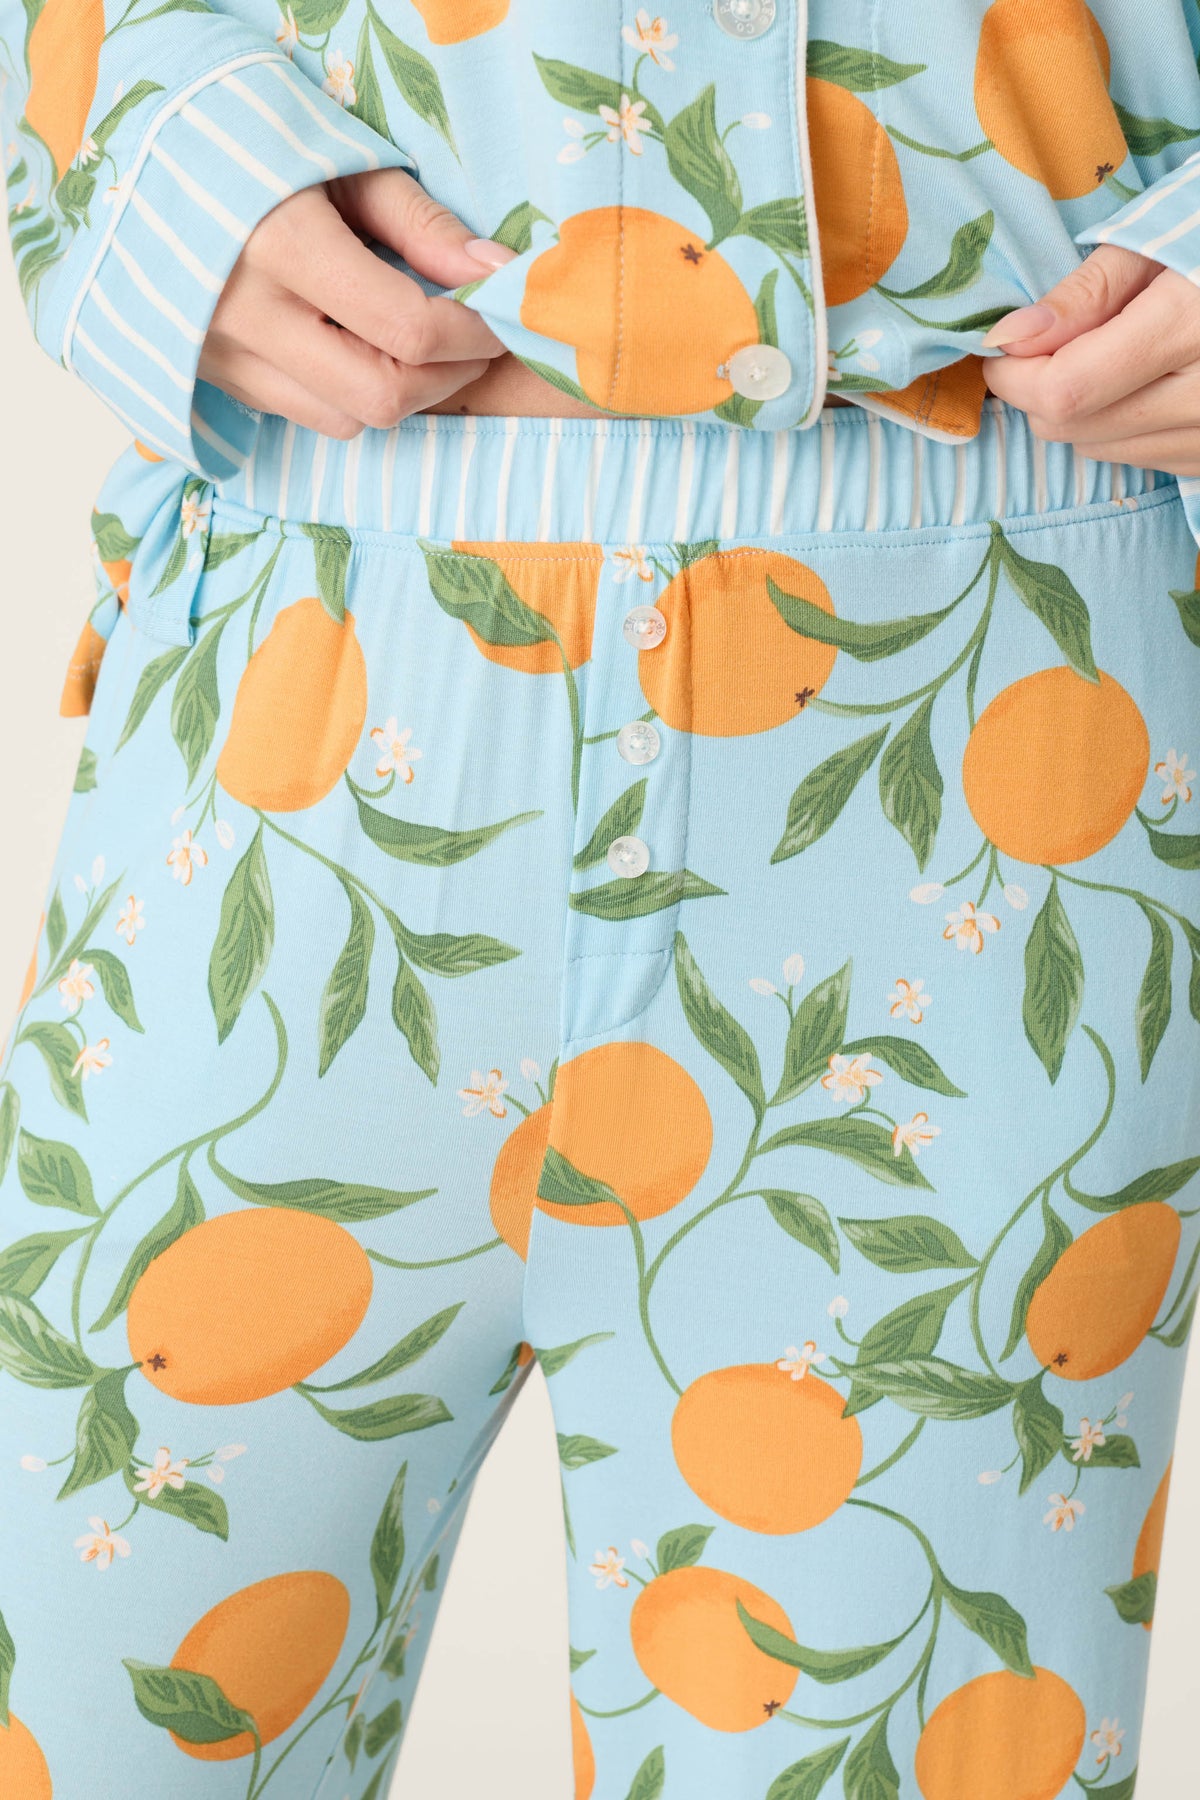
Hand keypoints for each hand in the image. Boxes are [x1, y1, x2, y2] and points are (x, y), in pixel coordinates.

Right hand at [199, 168, 513, 438]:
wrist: (142, 163)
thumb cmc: (254, 149)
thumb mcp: (343, 166)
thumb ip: (422, 225)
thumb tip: (494, 273)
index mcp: (282, 247)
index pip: (406, 329)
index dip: (472, 333)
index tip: (497, 314)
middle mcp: (247, 317)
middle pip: (381, 398)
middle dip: (446, 378)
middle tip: (472, 343)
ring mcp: (224, 358)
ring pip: (346, 420)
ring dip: (401, 393)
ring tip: (420, 346)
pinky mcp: (216, 378)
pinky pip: (306, 414)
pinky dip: (350, 394)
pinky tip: (358, 347)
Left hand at [980, 245, 1199, 475]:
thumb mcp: (1159, 240)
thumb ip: (1086, 294)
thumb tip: (1009, 338)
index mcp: (1191, 329)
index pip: (1067, 390)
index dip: (1015, 376)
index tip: (1002, 347)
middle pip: (1074, 427)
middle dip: (1039, 391)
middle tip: (1047, 344)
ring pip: (1100, 449)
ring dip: (1080, 411)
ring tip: (1107, 354)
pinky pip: (1142, 459)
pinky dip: (1121, 427)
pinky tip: (1144, 381)